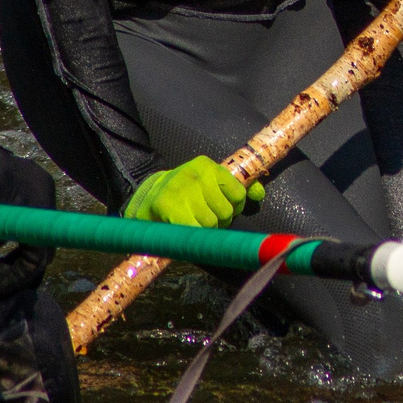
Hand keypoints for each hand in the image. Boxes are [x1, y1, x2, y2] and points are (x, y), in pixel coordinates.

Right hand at [124, 156, 263, 228]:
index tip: (222, 208)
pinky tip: (186, 230)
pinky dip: (193, 236)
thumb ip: (238, 188)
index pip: (239, 193)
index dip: (234, 207)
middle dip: (219, 222)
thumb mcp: (210, 183)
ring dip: (205, 231)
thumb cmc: (184, 194)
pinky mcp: (169, 206)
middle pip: (227, 212)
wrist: (144, 199)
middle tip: (203, 218)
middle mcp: (196, 174)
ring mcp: (182, 189)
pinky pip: (194, 230)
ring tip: (192, 222)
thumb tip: (259, 194)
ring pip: (211, 224)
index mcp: (208, 165)